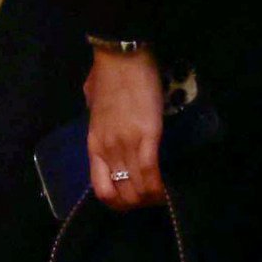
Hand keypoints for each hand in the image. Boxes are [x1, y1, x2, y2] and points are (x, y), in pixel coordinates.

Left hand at [85, 45, 168, 210]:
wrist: (121, 57)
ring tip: (163, 196)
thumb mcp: (93, 103)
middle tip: (153, 199)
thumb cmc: (108, 76)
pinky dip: (160, 188)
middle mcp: (107, 149)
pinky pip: (151, 173)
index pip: (100, 189)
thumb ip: (97, 116)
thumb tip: (99, 110)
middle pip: (121, 195)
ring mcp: (125, 144)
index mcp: (94, 144)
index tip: (133, 200)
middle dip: (139, 204)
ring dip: (152, 198)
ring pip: (137, 189)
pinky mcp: (146, 136)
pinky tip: (168, 191)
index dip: (118, 203)